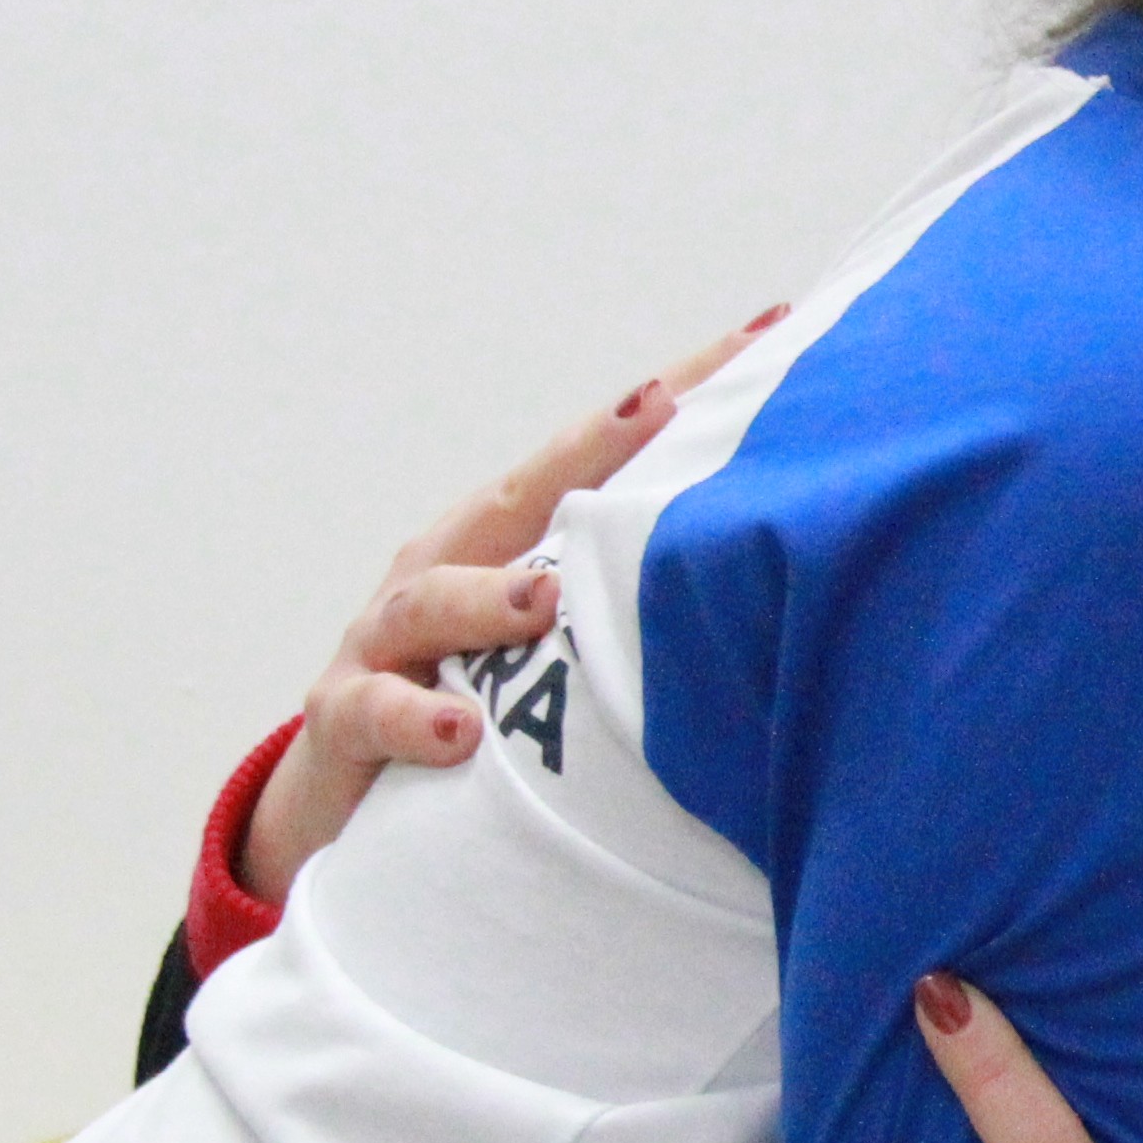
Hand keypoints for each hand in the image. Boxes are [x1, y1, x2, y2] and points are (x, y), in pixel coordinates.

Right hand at [232, 308, 785, 907]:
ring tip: (542, 601)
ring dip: (489, 598)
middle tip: (660, 405)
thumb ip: (651, 624)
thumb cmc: (491, 720)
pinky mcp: (345, 716)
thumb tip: (798, 602)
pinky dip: (416, 717)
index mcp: (512, 545)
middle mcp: (447, 568)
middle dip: (589, 446)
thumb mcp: (570, 666)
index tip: (765, 334)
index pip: (601, 462)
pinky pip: (375, 711)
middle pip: (520, 491)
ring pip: (432, 599)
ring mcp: (387, 639)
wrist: (357, 808)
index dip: (678, 398)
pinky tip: (462, 734)